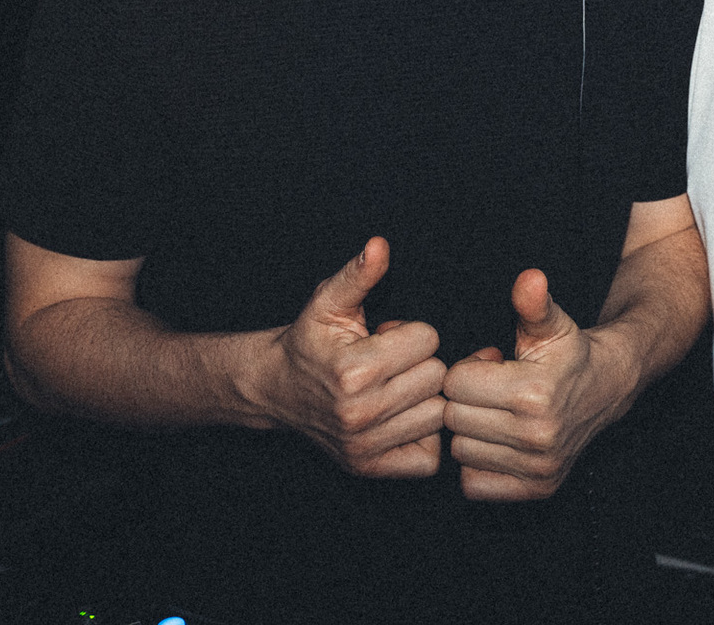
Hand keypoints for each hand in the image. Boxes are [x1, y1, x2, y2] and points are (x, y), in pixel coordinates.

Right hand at [260, 236, 447, 476]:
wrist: (275, 390)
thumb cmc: (309, 343)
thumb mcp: (328, 302)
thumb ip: (358, 274)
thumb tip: (379, 245)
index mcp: (353, 370)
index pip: (428, 340)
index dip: (412, 332)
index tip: (387, 338)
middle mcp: (359, 413)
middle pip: (436, 376)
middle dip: (419, 363)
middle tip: (390, 364)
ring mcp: (364, 446)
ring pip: (438, 414)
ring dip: (422, 398)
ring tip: (393, 388)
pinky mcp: (369, 469)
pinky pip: (430, 458)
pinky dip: (423, 437)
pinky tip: (401, 417)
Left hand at [442, 270, 620, 501]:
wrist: (609, 388)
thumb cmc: (569, 353)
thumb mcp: (551, 323)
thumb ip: (533, 303)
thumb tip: (530, 277)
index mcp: (534, 394)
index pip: (456, 384)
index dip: (468, 368)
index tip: (491, 362)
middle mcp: (537, 436)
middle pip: (454, 419)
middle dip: (466, 399)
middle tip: (492, 388)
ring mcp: (538, 467)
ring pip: (460, 452)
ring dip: (471, 432)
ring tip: (497, 412)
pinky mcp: (537, 489)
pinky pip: (473, 485)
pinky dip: (478, 465)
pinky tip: (498, 441)